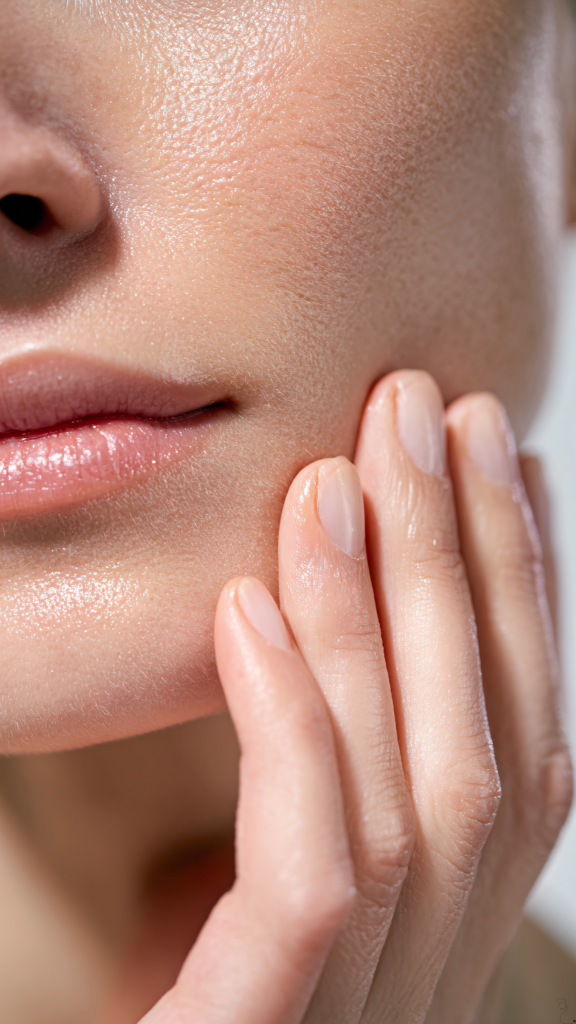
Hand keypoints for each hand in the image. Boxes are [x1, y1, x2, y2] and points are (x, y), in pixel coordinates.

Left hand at [140, 371, 571, 1023]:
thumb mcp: (298, 893)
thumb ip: (334, 782)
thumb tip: (329, 623)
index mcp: (457, 927)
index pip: (521, 732)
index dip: (526, 589)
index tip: (506, 459)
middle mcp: (445, 968)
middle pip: (484, 737)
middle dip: (467, 561)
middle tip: (431, 409)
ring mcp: (376, 1012)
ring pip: (415, 785)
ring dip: (384, 612)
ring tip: (339, 472)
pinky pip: (312, 866)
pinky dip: (294, 720)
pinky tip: (248, 606)